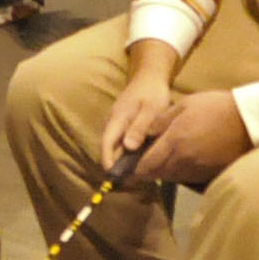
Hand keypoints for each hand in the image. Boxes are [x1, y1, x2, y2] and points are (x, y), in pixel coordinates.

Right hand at [97, 52, 180, 169]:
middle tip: (130, 183)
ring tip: (136, 176)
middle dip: (116, 166)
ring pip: (115, 147)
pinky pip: (121, 143)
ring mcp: (116, 124)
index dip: (109, 163)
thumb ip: (140, 127)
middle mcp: (112, 124)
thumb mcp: (150, 110)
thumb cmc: (152, 93)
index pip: (106, 146)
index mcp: (116, 120)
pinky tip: (139, 161)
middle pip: (109, 149)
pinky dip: (127, 153)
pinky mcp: (123, 125)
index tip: (115, 179)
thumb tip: (128, 147)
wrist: (149, 77)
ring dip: (122, 160)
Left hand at [129, 88, 254, 185]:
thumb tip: (143, 135)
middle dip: (146, 170)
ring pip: (171, 177)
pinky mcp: (208, 174)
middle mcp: (183, 161)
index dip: (133, 169)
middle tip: (140, 163)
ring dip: (162, 172)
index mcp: (174, 143)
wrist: (248, 120)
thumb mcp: (184, 105)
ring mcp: (197, 170)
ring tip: (159, 161)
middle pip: (157, 174)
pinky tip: (179, 162)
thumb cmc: (215, 107)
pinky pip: (186, 178)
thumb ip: (160, 121)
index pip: (146, 165)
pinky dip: (178, 172)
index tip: (125, 168)